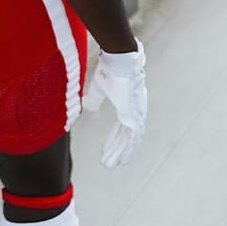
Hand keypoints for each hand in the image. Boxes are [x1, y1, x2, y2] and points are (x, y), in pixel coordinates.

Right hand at [83, 39, 147, 167]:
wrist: (119, 60)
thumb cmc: (109, 70)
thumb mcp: (98, 89)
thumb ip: (94, 101)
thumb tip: (90, 110)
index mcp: (126, 103)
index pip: (120, 128)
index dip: (113, 140)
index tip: (107, 150)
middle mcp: (134, 110)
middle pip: (124, 136)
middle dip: (115, 150)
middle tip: (108, 163)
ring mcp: (137, 112)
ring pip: (128, 139)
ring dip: (119, 153)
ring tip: (110, 165)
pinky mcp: (135, 114)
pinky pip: (133, 137)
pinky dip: (128, 150)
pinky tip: (124, 161)